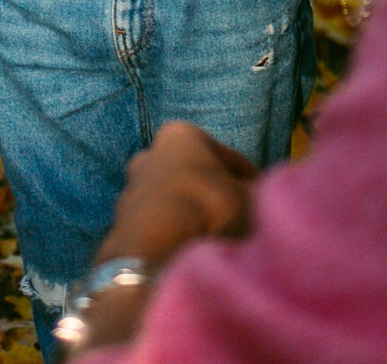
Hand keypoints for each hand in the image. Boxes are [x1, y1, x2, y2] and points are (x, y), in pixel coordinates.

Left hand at [60, 123, 255, 355]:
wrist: (156, 247)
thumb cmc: (210, 207)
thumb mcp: (250, 197)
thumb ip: (258, 193)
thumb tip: (265, 196)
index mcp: (181, 135)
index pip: (230, 159)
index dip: (252, 182)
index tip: (266, 201)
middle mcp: (149, 154)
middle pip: (196, 176)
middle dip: (216, 194)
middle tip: (241, 218)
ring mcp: (131, 190)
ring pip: (175, 202)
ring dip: (193, 216)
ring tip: (216, 240)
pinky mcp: (120, 224)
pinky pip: (159, 227)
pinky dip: (175, 235)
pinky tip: (191, 252)